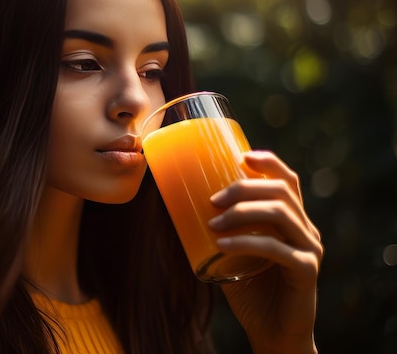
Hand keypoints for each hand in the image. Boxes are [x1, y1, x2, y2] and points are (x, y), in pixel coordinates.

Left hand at [208, 151, 322, 353]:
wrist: (272, 331)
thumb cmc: (250, 289)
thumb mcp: (232, 252)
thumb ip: (219, 231)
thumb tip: (178, 205)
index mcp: (293, 221)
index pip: (288, 181)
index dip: (268, 163)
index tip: (242, 156)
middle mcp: (306, 230)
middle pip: (280, 192)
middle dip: (244, 188)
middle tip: (212, 199)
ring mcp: (310, 249)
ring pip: (281, 214)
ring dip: (242, 212)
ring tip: (213, 221)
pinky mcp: (306, 271)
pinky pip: (277, 249)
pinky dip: (247, 242)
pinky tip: (222, 245)